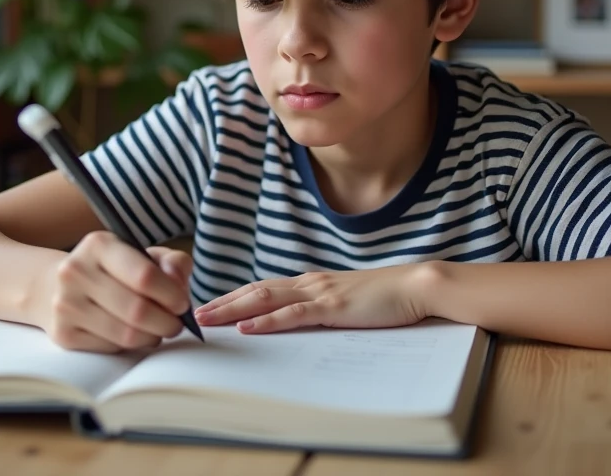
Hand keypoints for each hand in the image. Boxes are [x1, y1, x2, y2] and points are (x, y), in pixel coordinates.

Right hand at [44, 230, 192, 352]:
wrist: (56, 287)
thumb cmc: (111, 270)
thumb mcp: (141, 254)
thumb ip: (171, 261)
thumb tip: (178, 281)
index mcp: (98, 245)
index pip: (144, 276)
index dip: (171, 294)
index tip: (182, 304)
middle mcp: (75, 272)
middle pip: (137, 310)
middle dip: (167, 322)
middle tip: (176, 325)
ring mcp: (65, 305)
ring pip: (125, 334)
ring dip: (152, 337)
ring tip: (158, 331)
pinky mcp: (63, 334)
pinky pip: (111, 348)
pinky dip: (131, 346)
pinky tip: (133, 335)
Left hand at [193, 265, 434, 333]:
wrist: (416, 287)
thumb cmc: (386, 298)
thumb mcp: (346, 302)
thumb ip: (323, 308)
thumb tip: (301, 322)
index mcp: (312, 282)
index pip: (264, 287)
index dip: (235, 296)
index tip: (211, 306)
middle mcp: (309, 282)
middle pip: (256, 290)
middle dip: (223, 301)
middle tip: (194, 312)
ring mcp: (320, 292)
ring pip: (266, 298)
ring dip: (233, 309)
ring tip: (207, 318)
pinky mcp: (333, 306)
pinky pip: (293, 315)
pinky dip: (267, 320)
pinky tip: (247, 327)